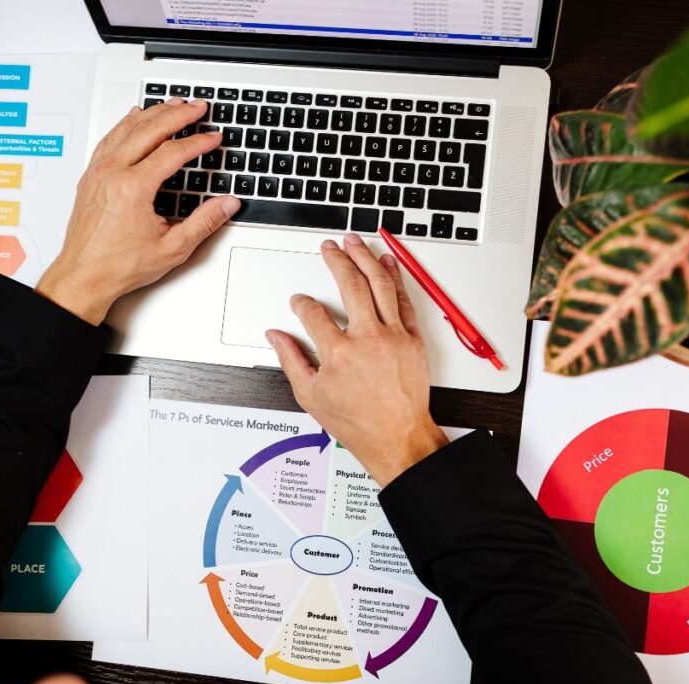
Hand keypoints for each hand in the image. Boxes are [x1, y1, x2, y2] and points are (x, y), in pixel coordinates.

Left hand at [36, 98, 240, 324]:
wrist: (83, 276)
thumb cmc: (118, 265)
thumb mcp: (172, 248)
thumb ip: (204, 223)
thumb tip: (226, 205)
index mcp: (132, 188)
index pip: (172, 152)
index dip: (198, 142)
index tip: (213, 138)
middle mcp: (112, 173)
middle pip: (150, 129)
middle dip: (178, 114)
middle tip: (198, 107)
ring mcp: (98, 171)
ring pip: (127, 128)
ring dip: (153, 113)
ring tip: (173, 104)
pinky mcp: (90, 176)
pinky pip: (110, 138)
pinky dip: (126, 123)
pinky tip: (134, 117)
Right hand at [266, 234, 448, 487]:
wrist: (398, 437)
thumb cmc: (360, 423)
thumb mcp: (311, 396)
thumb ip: (291, 360)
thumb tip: (276, 336)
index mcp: (338, 353)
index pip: (313, 313)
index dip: (302, 304)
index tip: (299, 301)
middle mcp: (367, 339)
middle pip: (349, 285)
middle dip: (336, 260)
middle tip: (329, 248)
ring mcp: (393, 336)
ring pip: (379, 284)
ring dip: (365, 258)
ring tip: (355, 243)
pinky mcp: (412, 339)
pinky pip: (403, 300)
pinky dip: (395, 278)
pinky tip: (387, 263)